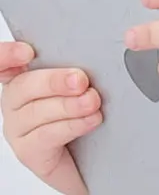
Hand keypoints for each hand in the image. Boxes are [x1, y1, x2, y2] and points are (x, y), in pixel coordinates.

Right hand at [1, 42, 101, 194]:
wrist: (94, 151)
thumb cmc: (88, 104)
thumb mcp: (87, 78)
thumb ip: (85, 62)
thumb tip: (111, 43)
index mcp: (26, 73)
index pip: (4, 63)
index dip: (7, 56)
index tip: (27, 52)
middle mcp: (17, 100)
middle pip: (23, 86)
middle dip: (54, 81)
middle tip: (81, 80)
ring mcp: (19, 127)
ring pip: (36, 112)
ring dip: (69, 105)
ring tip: (93, 101)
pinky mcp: (29, 151)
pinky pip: (45, 137)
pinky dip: (71, 126)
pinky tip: (91, 120)